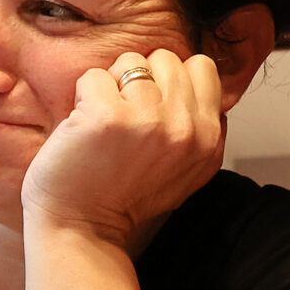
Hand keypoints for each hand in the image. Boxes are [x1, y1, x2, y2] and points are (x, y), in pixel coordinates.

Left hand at [21, 48, 227, 250]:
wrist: (82, 230)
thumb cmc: (123, 199)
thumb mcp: (186, 170)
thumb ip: (200, 128)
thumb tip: (201, 85)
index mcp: (207, 138)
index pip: (201, 68)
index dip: (170, 79)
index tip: (150, 107)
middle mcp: (185, 127)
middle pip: (166, 59)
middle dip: (140, 79)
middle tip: (123, 117)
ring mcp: (147, 119)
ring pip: (129, 63)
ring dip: (110, 87)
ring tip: (103, 125)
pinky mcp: (107, 116)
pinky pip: (94, 76)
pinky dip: (82, 97)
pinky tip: (82, 128)